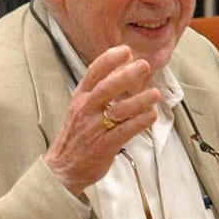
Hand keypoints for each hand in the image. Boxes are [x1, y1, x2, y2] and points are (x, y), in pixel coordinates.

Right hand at [43, 45, 163, 196]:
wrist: (64, 168)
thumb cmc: (77, 136)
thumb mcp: (82, 108)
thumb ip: (100, 90)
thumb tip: (125, 70)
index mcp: (80, 97)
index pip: (93, 73)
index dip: (109, 60)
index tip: (125, 50)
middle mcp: (85, 110)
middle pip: (106, 88)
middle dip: (126, 75)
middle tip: (143, 65)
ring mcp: (93, 128)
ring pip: (118, 111)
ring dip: (138, 101)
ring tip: (154, 94)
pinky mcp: (103, 146)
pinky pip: (124, 132)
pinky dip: (139, 123)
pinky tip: (151, 116)